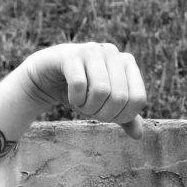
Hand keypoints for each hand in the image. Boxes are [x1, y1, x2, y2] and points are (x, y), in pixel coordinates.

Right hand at [22, 42, 145, 138]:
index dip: (123, 115)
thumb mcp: (106, 106)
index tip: (108, 115)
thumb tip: (138, 135)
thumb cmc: (83, 91)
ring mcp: (92, 50)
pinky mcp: (69, 55)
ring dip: (89, 107)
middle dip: (104, 113)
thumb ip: (124, 118)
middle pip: (120, 97)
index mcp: (128, 62)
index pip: (138, 99)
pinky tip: (70, 96)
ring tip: (81, 104)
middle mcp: (113, 52)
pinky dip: (75, 99)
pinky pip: (79, 85)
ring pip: (101, 90)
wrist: (48, 77)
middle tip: (91, 110)